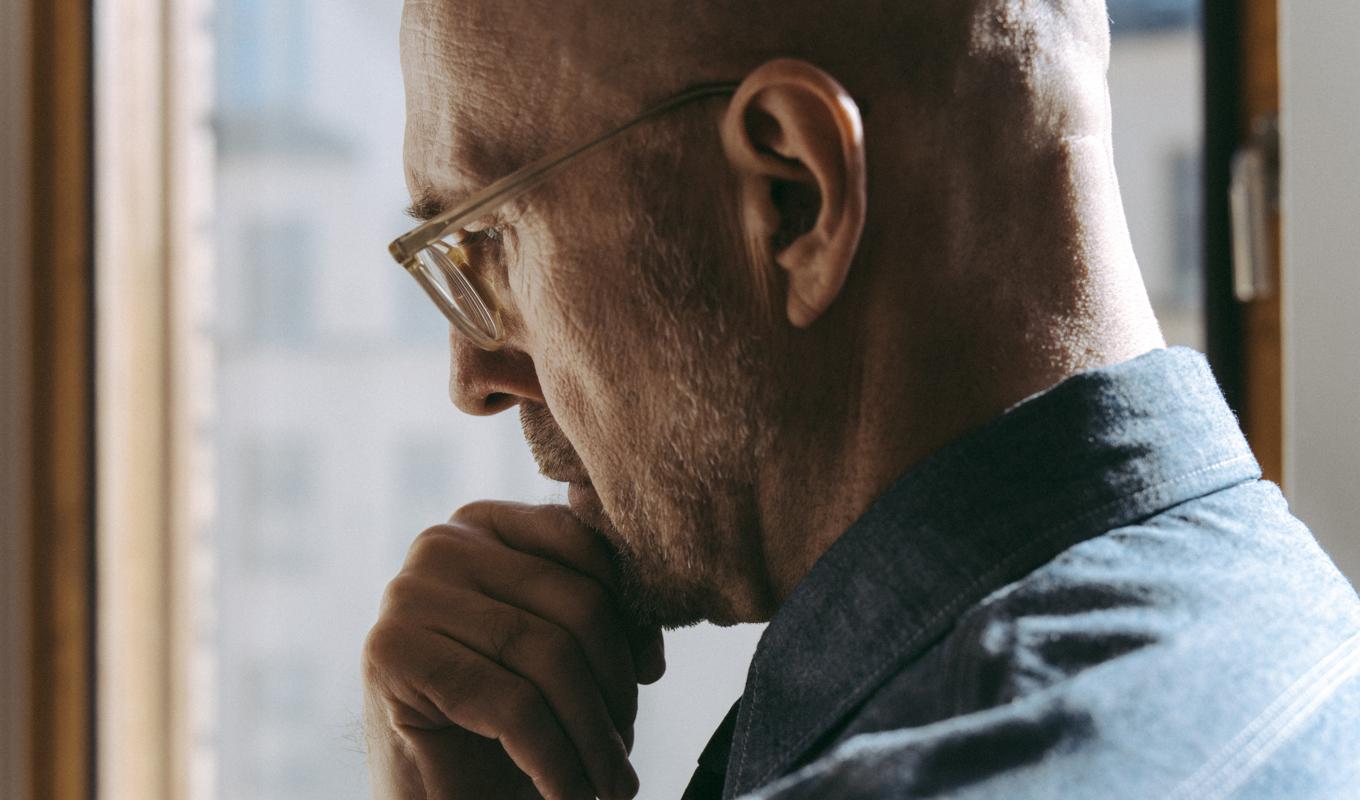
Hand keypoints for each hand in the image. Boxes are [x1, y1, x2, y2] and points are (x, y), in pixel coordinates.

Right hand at [362, 501, 665, 799]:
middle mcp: (442, 542)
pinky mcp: (392, 652)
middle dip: (614, 685)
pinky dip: (556, 760)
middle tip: (625, 751)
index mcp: (486, 523)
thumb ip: (596, 607)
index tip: (651, 673)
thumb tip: (657, 622)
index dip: (630, 613)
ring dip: (592, 735)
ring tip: (610, 783)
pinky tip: (569, 793)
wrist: (431, 790)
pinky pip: (511, 705)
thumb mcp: (555, 647)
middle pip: (573, 602)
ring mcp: (408, 592)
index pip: (583, 544)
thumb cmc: (499, 718)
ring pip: (547, 656)